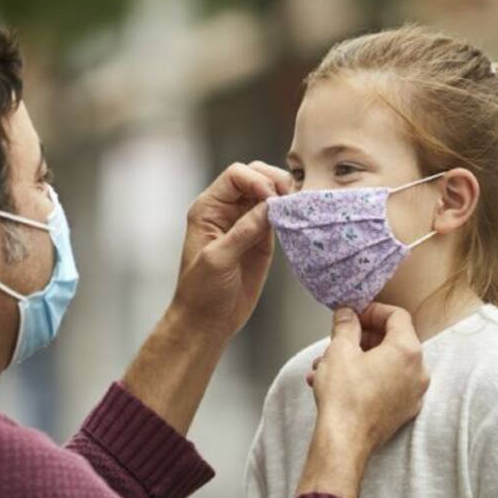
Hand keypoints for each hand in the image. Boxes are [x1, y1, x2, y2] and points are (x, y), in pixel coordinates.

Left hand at [171, 161, 292, 338]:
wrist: (208, 321)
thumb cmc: (201, 292)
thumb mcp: (218, 259)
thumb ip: (243, 231)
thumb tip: (270, 205)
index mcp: (208, 209)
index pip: (236, 175)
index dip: (256, 179)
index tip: (270, 198)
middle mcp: (226, 211)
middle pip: (255, 177)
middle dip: (274, 182)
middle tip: (288, 199)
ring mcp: (245, 223)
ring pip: (269, 194)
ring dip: (284, 196)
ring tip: (296, 208)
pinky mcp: (261, 239)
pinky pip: (277, 216)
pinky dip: (288, 214)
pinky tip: (296, 220)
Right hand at [311, 303, 427, 454]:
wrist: (344, 442)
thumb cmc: (345, 398)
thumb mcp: (339, 351)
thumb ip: (346, 325)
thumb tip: (347, 315)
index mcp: (407, 351)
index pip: (397, 316)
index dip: (372, 311)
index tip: (354, 316)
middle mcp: (418, 372)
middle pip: (393, 340)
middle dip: (362, 337)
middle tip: (340, 339)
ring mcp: (414, 394)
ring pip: (387, 364)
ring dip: (359, 359)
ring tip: (328, 365)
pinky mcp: (404, 411)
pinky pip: (387, 385)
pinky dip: (367, 378)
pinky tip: (339, 383)